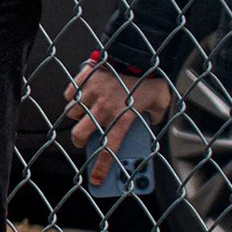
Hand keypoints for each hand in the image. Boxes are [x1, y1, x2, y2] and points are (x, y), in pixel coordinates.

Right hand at [66, 59, 174, 189]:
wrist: (138, 51)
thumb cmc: (150, 77)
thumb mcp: (161, 104)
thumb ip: (154, 117)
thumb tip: (150, 122)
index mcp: (123, 117)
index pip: (109, 150)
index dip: (101, 168)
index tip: (96, 180)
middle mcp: (104, 107)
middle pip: (80, 134)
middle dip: (79, 141)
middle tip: (84, 141)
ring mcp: (91, 93)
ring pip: (73, 112)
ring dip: (78, 115)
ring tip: (88, 111)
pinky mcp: (84, 79)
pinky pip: (70, 92)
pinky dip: (74, 95)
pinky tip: (83, 94)